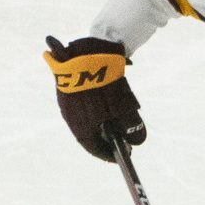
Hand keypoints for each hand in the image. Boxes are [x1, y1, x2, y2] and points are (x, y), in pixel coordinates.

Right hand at [43, 36, 145, 160]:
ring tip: (120, 115)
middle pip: (89, 132)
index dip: (108, 153)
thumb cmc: (105, 82)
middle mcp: (69, 114)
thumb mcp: (124, 108)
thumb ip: (131, 127)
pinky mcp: (69, 82)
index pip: (92, 146)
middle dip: (107, 136)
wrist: (89, 48)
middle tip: (123, 136)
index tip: (122, 155)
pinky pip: (83, 100)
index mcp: (79, 125)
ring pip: (86, 115)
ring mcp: (67, 98)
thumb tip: (137, 141)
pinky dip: (97, 104)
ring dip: (102, 119)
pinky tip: (109, 97)